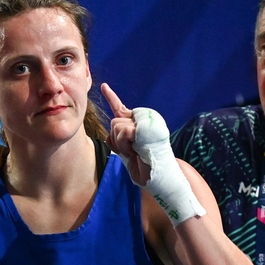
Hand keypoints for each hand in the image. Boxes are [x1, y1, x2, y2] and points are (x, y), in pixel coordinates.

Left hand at [101, 82, 204, 225]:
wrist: (161, 177)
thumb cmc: (146, 169)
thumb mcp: (127, 153)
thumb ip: (118, 140)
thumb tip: (110, 134)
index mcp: (137, 125)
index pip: (120, 109)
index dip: (111, 98)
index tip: (103, 86)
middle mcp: (142, 120)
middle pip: (114, 122)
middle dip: (117, 140)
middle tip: (132, 152)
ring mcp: (146, 122)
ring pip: (117, 126)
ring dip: (122, 144)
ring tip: (136, 152)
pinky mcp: (147, 127)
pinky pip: (126, 129)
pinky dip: (125, 142)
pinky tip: (135, 148)